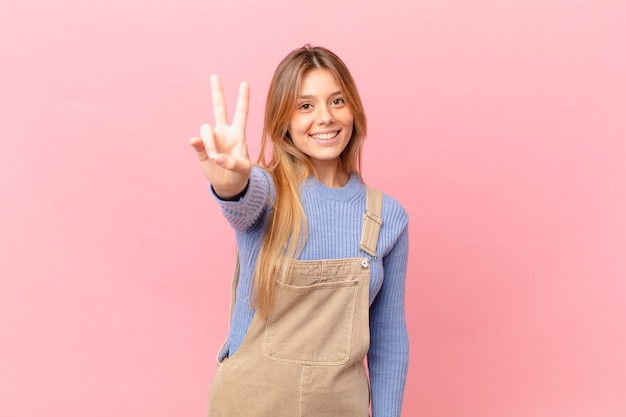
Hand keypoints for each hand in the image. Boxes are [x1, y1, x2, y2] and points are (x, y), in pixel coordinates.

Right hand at [189, 74, 250, 198]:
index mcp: (238, 134)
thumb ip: (232, 163)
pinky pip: (197, 142)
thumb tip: (215, 156)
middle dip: (217, 92)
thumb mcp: (243, 170)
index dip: (243, 99)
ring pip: (206, 129)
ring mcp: (212, 139)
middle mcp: (224, 132)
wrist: (228, 185)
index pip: (241, 113)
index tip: (245, 82)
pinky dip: (198, 144)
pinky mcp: (202, 149)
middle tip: (214, 75)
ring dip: (209, 143)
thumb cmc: (240, 175)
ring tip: (214, 157)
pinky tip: (200, 147)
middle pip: (219, 108)